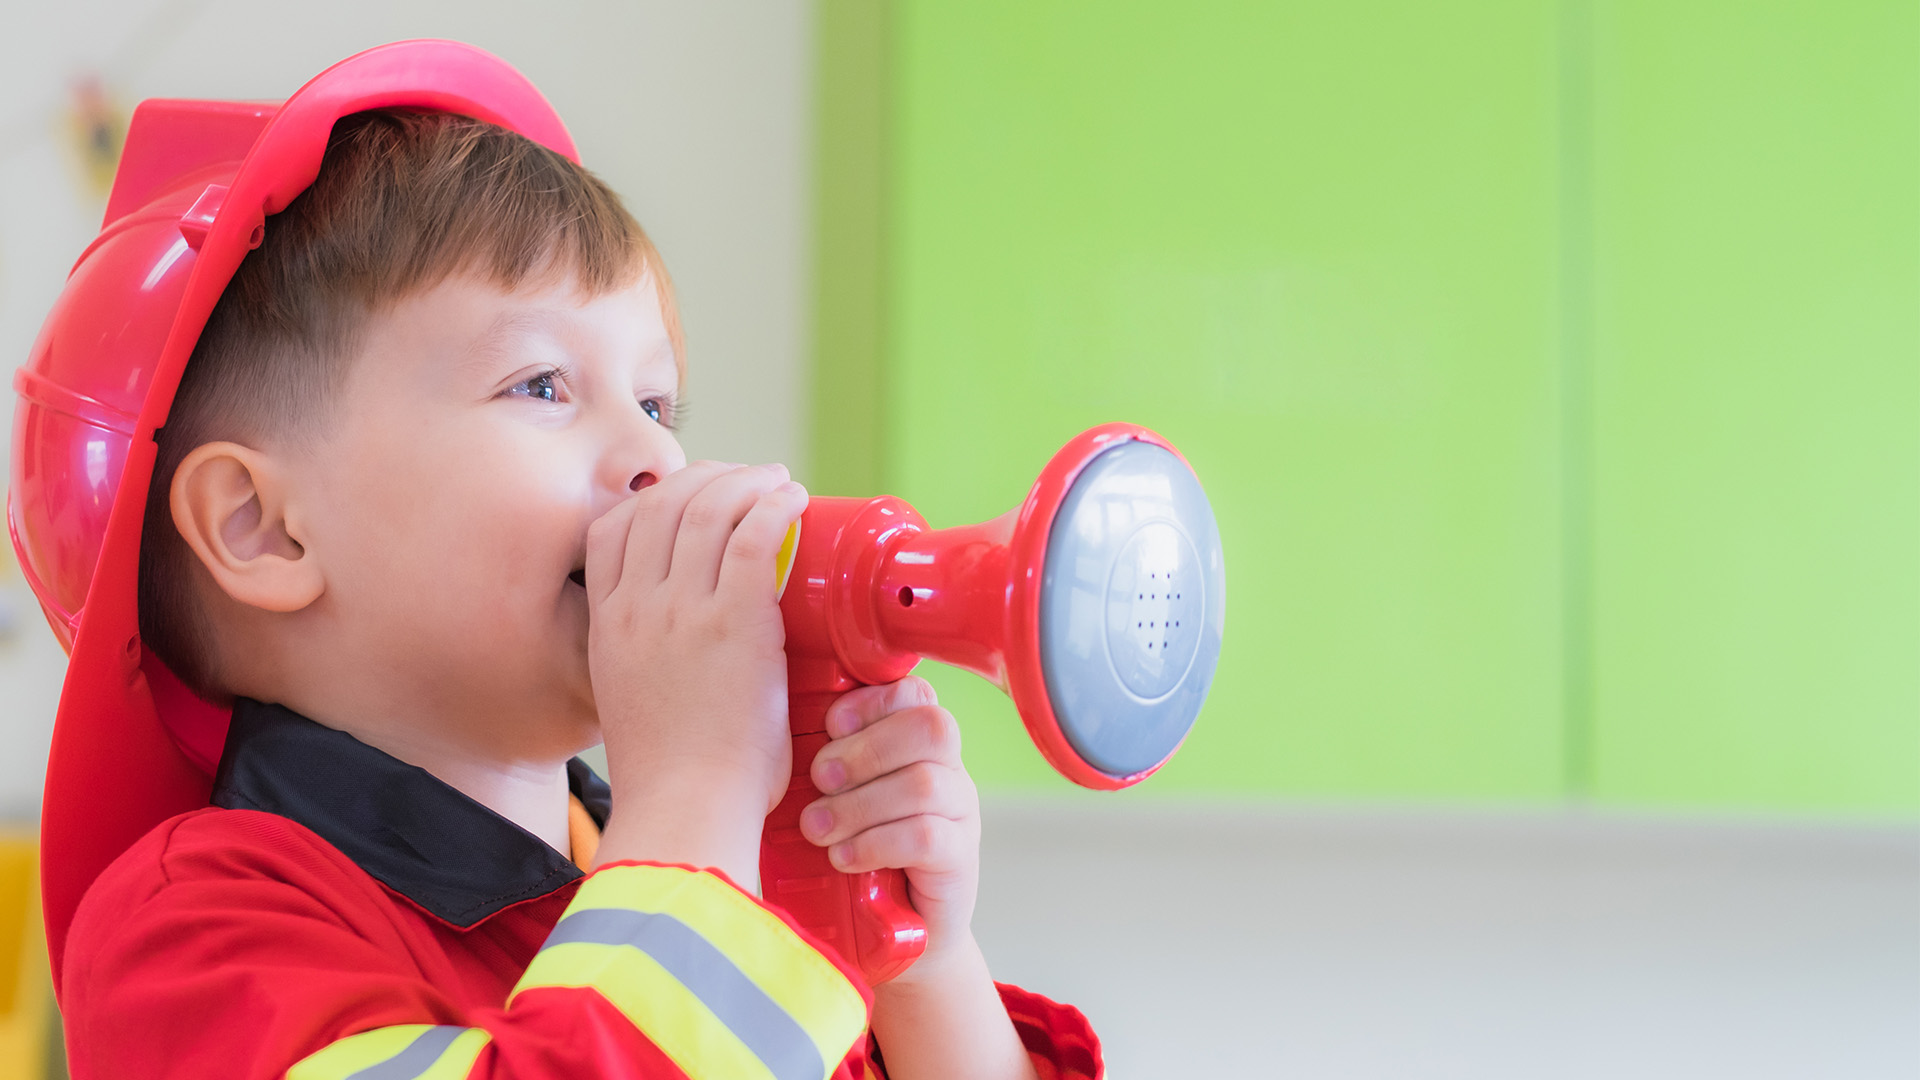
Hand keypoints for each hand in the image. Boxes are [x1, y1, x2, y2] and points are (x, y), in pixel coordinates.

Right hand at [585, 461, 807, 885]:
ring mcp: (682, 610)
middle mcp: (636, 607)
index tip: (690, 496)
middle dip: (705, 478)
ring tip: (777, 482)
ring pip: (708, 508)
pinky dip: (774, 505)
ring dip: (747, 481)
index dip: (654, 497)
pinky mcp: (734, 620)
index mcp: (606, 627)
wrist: (686, 810)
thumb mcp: (631, 703)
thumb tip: (684, 647)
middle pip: (660, 504)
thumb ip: (647, 662)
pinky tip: (794, 500)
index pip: (612, 528)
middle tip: (745, 480)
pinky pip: (753, 533)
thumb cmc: (674, 778)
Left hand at [799, 676, 981, 978]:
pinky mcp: (959, 860)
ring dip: (860, 804)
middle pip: (930, 728)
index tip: (829, 724)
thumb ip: (822, 761)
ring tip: (818, 828)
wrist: (884, 935)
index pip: (913, 694)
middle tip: (819, 779)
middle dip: (866, 749)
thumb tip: (769, 729)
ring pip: (925, 784)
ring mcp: (960, 814)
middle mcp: (947, 770)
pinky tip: (844, 858)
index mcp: (916, 743)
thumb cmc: (849, 852)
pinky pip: (928, 836)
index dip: (871, 702)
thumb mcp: (832, 797)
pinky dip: (877, 843)